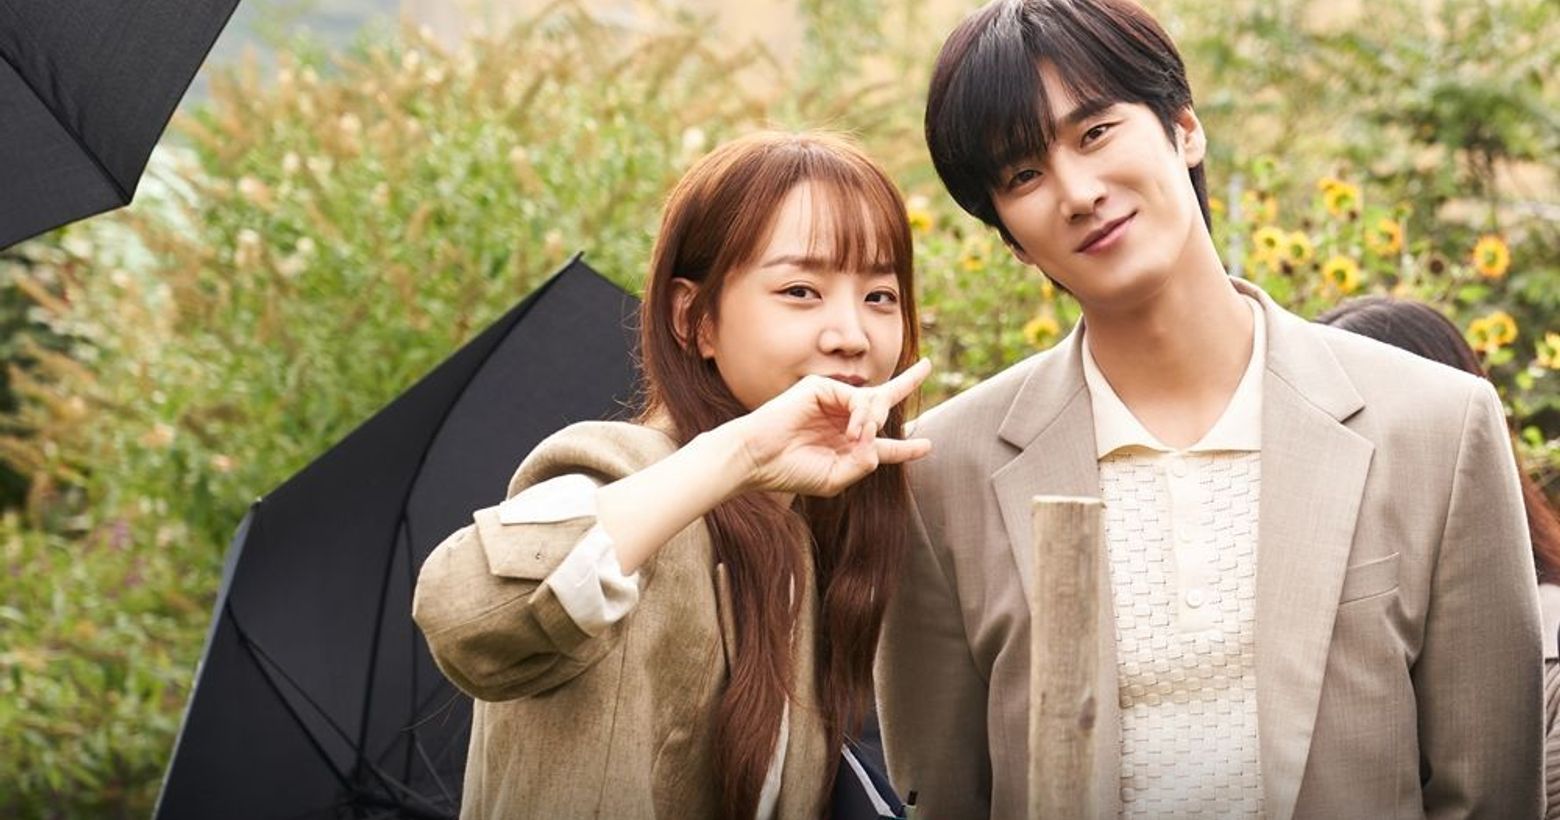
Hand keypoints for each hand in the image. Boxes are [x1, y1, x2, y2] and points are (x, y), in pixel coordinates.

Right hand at [731, 358, 932, 496]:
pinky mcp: (821, 388)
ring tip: (859, 437)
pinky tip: (852, 431)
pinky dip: (862, 416)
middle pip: (882, 401)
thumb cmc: (791, 472)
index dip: (906, 448)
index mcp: (846, 446)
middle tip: (928, 365)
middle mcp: (841, 421)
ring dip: (875, 422)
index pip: (883, 445)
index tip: (926, 446)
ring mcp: (832, 402)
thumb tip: (877, 440)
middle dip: (907, 382)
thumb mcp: (835, 478)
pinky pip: (858, 399)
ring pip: (874, 403)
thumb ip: (863, 463)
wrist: (759, 459)